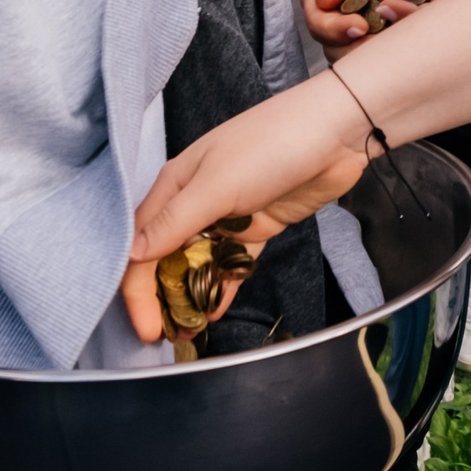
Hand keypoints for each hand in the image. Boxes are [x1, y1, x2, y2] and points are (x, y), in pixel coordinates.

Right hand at [123, 76, 375, 341]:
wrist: (336, 133)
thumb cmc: (271, 145)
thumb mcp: (217, 184)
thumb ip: (175, 222)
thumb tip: (134, 255)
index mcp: (175, 185)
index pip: (141, 244)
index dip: (137, 289)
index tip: (146, 326)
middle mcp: (194, 202)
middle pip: (165, 258)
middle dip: (162, 298)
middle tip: (166, 337)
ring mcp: (226, 217)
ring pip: (197, 264)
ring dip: (191, 297)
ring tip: (189, 332)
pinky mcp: (255, 228)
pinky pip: (231, 264)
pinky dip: (222, 286)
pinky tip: (215, 311)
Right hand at [303, 0, 426, 49]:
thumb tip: (325, 0)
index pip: (319, 24)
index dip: (337, 30)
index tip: (362, 25)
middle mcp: (334, 14)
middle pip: (337, 49)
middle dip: (360, 50)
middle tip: (387, 44)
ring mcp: (357, 22)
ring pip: (360, 52)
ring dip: (381, 49)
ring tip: (402, 38)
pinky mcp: (383, 23)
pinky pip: (386, 41)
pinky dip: (398, 37)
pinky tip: (413, 29)